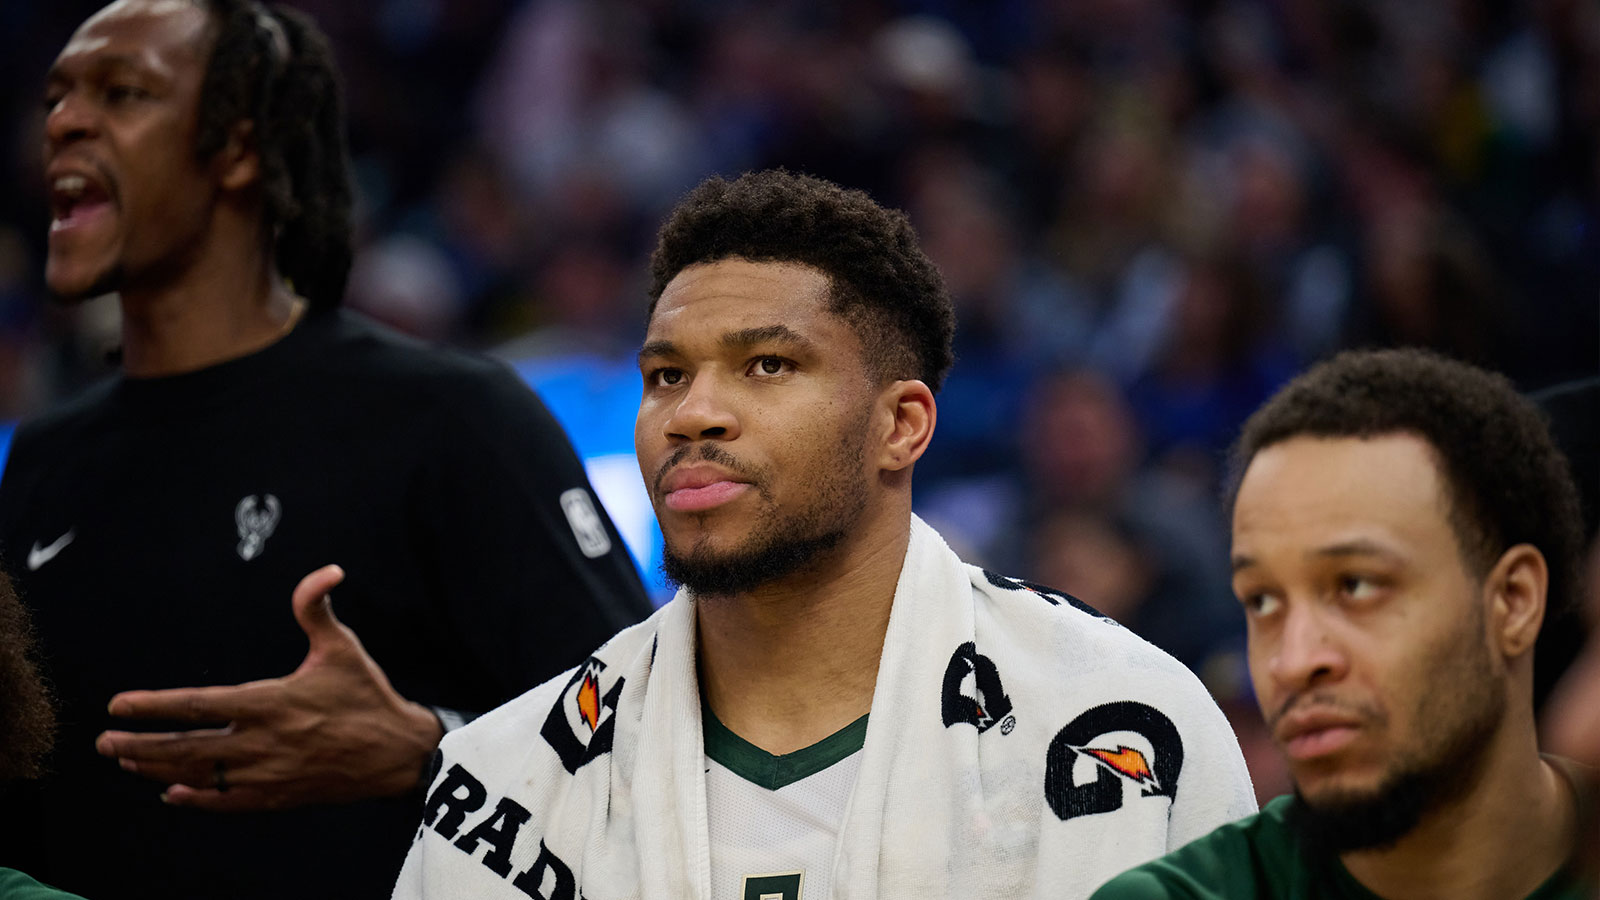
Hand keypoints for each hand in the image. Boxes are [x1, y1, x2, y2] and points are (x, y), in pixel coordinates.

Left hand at [95, 565, 443, 811]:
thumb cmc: (368, 695)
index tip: (118, 704)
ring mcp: (268, 774)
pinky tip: (172, 794)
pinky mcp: (278, 796)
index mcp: (271, 702)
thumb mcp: (343, 648)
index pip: (197, 704)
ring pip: (198, 775)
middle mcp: (262, 742)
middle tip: (104, 741)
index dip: (152, 705)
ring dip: (157, 768)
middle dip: (138, 744)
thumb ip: (318, 608)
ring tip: (128, 761)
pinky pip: (225, 802)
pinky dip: (195, 799)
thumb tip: (327, 570)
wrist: (398, 753)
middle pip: (185, 746)